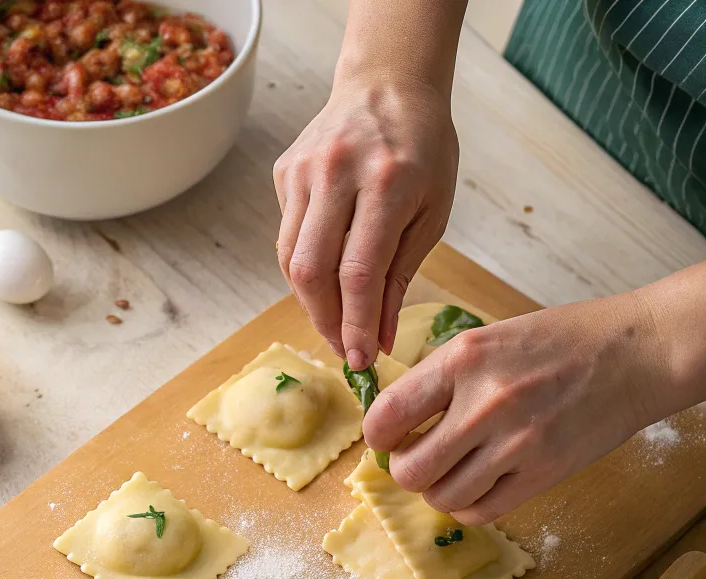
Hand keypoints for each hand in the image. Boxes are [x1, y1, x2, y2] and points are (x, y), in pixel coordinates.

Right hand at [273, 77, 457, 369]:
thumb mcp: (431, 213)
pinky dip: (304, 270)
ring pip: (291, 261)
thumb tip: (379, 340)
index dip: (356, 324)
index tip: (361, 360)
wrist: (387, 82)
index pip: (359, 273)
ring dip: (311, 303)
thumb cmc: (422, 150)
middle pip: (313, 271)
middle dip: (327, 322)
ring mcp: (304, 170)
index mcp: (387, 182)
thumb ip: (401, 277)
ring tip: (336, 321)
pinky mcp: (284, 173)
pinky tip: (326, 278)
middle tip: (345, 348)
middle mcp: (338, 173)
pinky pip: (287, 238)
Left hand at [362, 291, 678, 524]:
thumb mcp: (488, 339)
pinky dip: (468, 506)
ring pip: (442, 497)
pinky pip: (480, 512)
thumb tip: (394, 420)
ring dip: (438, 490)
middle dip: (406, 470)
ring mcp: (516, 444)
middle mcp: (484, 404)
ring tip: (452, 471)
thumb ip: (440, 377)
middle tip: (419, 459)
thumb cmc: (560, 341)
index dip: (377, 437)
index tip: (386, 439)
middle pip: (410, 470)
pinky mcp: (543, 474)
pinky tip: (477, 484)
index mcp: (463, 360)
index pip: (386, 416)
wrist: (637, 354)